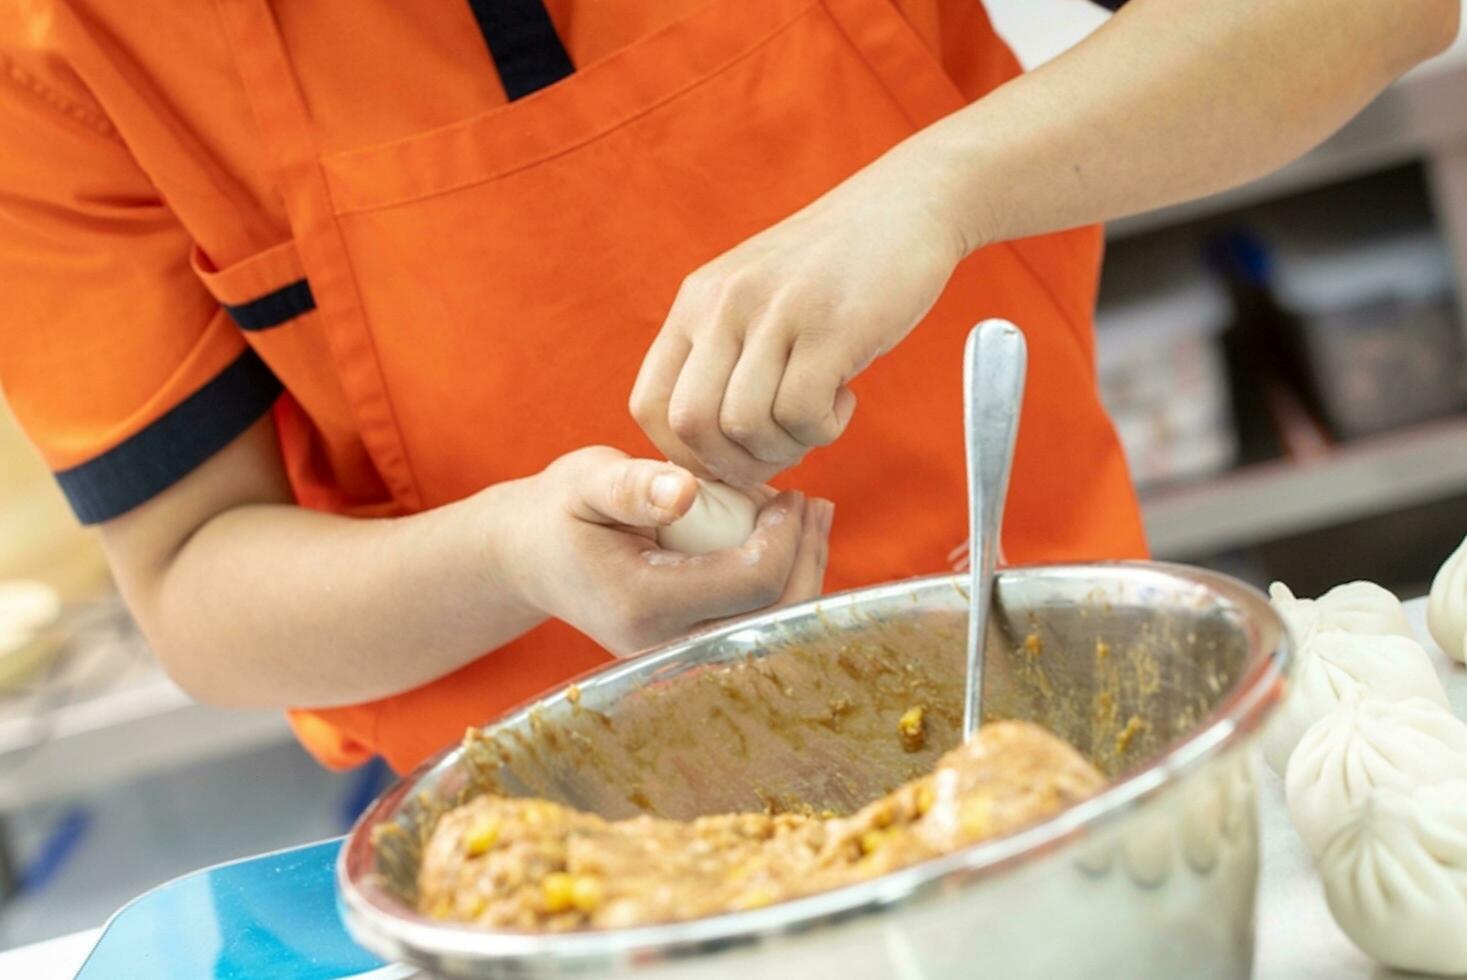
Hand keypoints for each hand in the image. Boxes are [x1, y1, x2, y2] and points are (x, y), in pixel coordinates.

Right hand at [494, 447, 832, 655]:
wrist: (532, 557)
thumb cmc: (561, 510)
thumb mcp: (584, 482)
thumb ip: (630, 486)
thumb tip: (685, 491)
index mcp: (644, 603)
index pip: (750, 582)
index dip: (785, 538)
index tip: (790, 494)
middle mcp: (665, 644)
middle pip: (775, 616)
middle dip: (806, 557)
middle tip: (814, 504)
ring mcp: (679, 655)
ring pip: (774, 628)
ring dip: (804, 573)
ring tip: (811, 517)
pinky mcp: (691, 649)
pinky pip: (756, 625)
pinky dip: (784, 586)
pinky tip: (792, 541)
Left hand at [630, 147, 967, 486]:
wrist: (908, 203)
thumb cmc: (836, 268)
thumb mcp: (757, 297)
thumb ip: (724, 355)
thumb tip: (706, 447)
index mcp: (697, 302)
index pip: (649, 404)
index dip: (685, 454)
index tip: (732, 457)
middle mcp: (724, 304)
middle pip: (690, 426)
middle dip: (735, 464)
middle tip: (779, 450)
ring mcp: (775, 312)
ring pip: (745, 426)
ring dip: (786, 448)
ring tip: (817, 418)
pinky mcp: (830, 326)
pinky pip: (801, 414)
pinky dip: (823, 430)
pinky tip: (843, 400)